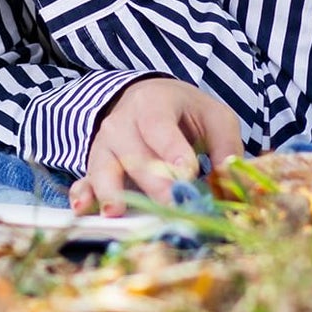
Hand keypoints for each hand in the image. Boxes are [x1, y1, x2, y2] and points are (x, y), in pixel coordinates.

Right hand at [70, 77, 243, 214]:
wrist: (147, 99)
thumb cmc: (185, 113)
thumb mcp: (213, 117)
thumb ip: (226, 147)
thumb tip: (228, 183)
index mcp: (153, 103)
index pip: (159, 126)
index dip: (172, 149)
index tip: (188, 171)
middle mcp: (123, 121)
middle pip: (134, 153)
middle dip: (152, 182)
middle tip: (172, 206)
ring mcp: (105, 143)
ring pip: (104, 165)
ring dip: (109, 190)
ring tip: (116, 212)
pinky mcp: (98, 164)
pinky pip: (86, 178)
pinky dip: (83, 193)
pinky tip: (82, 208)